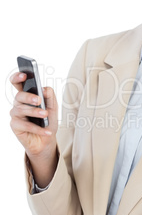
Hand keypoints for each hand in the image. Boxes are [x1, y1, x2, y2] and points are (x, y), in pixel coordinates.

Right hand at [10, 72, 58, 186]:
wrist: (46, 140)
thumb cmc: (47, 121)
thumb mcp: (53, 107)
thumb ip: (49, 95)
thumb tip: (43, 89)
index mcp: (26, 95)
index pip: (17, 83)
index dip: (18, 77)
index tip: (24, 75)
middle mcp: (18, 103)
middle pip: (19, 96)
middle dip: (29, 97)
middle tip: (38, 100)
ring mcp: (15, 114)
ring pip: (22, 110)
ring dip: (35, 113)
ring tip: (45, 115)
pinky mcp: (15, 126)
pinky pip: (25, 126)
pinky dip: (38, 129)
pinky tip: (47, 132)